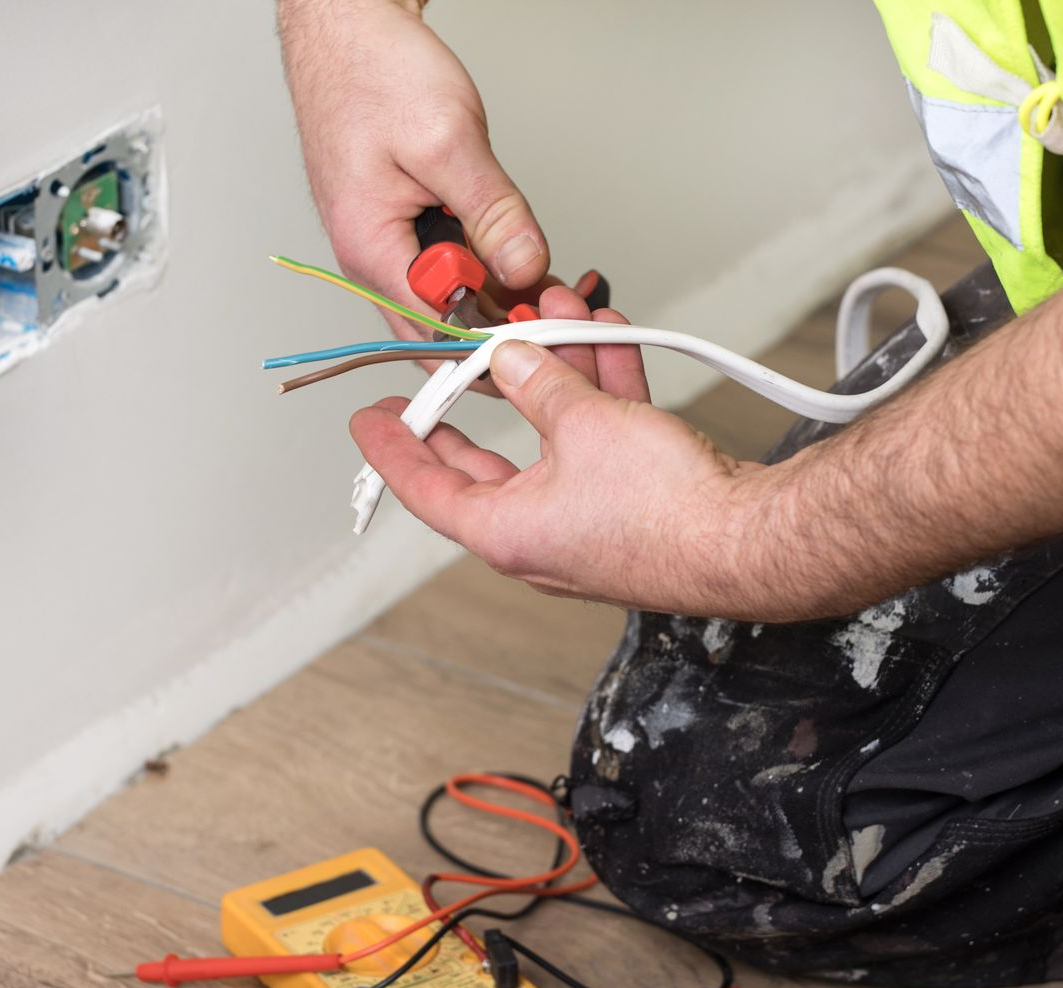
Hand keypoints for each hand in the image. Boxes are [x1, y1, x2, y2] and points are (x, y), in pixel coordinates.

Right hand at [277, 0, 549, 340]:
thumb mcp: (447, 138)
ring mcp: (384, 249)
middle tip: (555, 304)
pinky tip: (517, 258)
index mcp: (372, 250)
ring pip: (447, 303)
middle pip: (443, 331)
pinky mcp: (399, 232)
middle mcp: (371, 261)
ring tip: (544, 279)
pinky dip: (483, 270)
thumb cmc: (373, 71)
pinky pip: (444, 272)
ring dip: (496, 297)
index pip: (439, 331)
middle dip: (501, 323)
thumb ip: (492, 212)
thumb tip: (524, 267)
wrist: (344, 29)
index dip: (496, 334)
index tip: (543, 318)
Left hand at [350, 286, 774, 618]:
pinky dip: (597, 398)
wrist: (748, 540)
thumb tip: (511, 358)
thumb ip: (538, 383)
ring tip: (552, 318)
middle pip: (484, 461)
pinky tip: (606, 345)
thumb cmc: (665, 512)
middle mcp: (535, 534)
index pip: (425, 488)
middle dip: (477, 396)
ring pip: (548, 440)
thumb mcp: (584, 425)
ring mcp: (580, 522)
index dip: (392, 448)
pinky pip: (594, 445)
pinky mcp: (624, 507)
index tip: (368, 421)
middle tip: (447, 366)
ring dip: (552, 378)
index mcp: (504, 530)